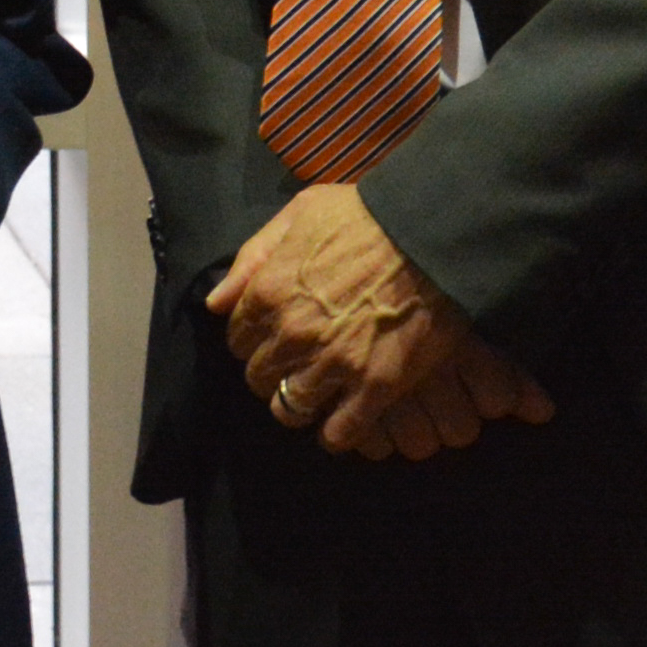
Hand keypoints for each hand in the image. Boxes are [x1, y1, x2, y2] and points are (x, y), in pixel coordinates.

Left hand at [209, 184, 554, 463]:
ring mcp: (332, 364)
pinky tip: (345, 422)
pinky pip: (340, 432)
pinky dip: (338, 433)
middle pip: (259, 376)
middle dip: (272, 372)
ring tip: (317, 395)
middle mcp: (292, 334)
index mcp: (269, 292)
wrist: (431, 234)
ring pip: (290, 409)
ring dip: (300, 404)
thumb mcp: (299, 213)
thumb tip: (215, 302)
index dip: (254, 339)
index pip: (237, 337)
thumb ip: (252, 257)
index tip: (271, 338)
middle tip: (295, 365)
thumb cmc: (366, 215)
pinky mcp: (374, 388)